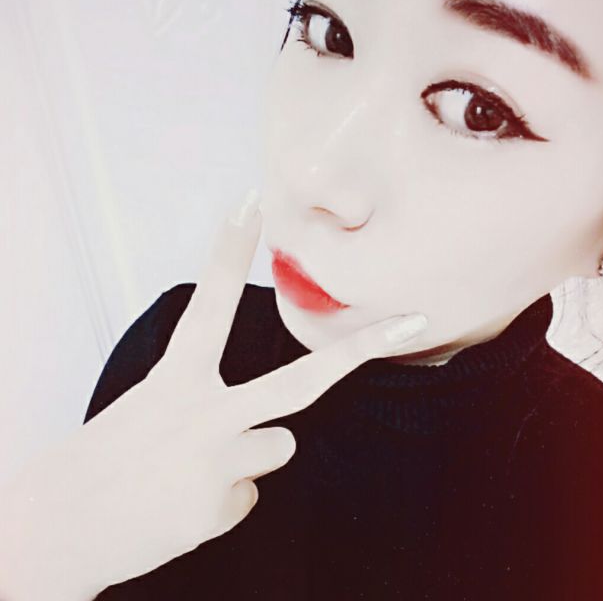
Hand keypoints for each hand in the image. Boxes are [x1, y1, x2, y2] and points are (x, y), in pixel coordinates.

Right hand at [0, 188, 427, 599]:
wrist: (59, 528)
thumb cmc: (109, 459)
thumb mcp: (154, 415)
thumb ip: (215, 412)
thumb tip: (280, 438)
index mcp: (175, 379)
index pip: (210, 303)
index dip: (230, 251)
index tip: (249, 203)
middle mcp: (203, 413)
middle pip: (302, 382)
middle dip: (361, 352)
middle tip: (413, 323)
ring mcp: (216, 462)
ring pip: (279, 446)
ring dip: (248, 457)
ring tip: (195, 473)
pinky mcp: (217, 507)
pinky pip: (249, 494)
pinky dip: (225, 498)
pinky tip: (186, 505)